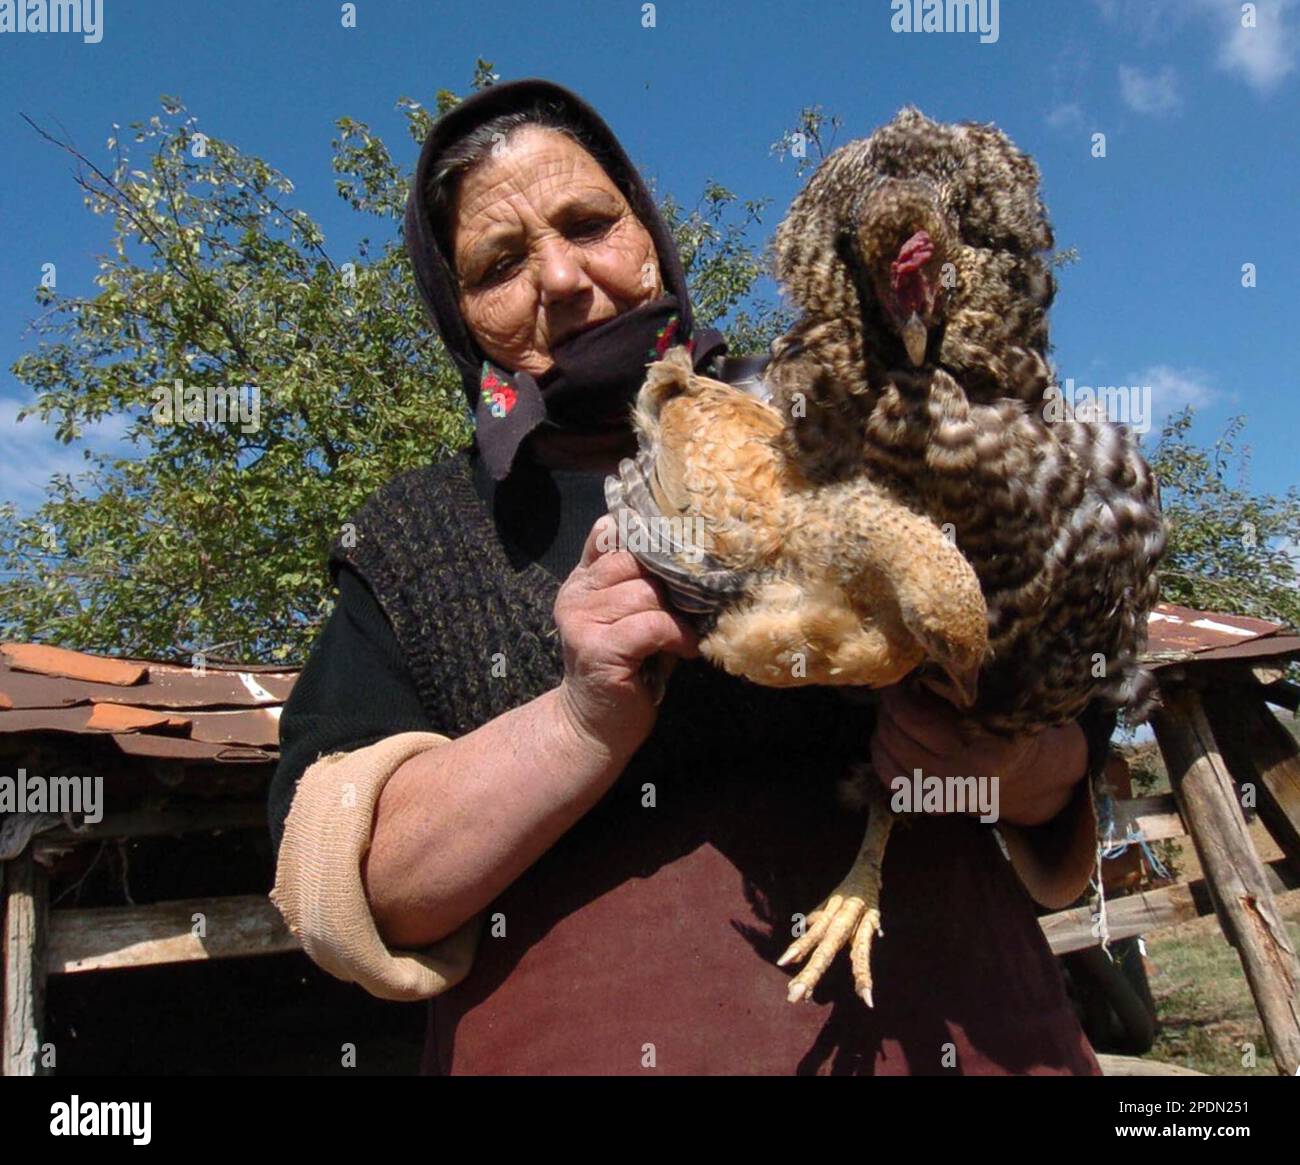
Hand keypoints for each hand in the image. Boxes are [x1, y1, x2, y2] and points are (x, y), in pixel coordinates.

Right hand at [553, 514, 699, 756]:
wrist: (594, 725)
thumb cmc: (626, 669)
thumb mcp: (631, 617)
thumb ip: (642, 584)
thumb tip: (691, 552)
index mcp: (582, 580)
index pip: (611, 534)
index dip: (649, 535)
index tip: (684, 545)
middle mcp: (576, 595)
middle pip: (634, 561)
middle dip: (671, 580)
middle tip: (694, 600)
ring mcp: (582, 621)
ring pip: (646, 593)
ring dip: (677, 613)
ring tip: (688, 632)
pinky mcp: (598, 648)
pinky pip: (651, 624)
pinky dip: (677, 634)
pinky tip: (686, 648)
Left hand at [869, 678, 1088, 826]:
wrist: (1020, 775)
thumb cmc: (1002, 724)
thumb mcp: (995, 699)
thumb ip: (959, 682)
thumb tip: (911, 660)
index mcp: (986, 742)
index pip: (914, 714)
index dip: (898, 690)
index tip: (898, 673)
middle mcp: (966, 774)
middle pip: (898, 731)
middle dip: (888, 704)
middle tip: (892, 688)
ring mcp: (946, 794)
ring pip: (889, 751)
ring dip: (883, 725)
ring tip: (892, 710)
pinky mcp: (932, 807)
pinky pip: (889, 776)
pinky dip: (881, 753)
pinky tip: (890, 737)